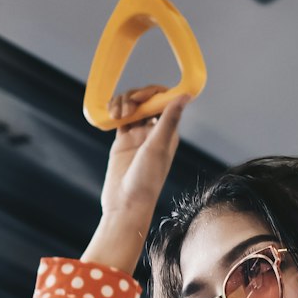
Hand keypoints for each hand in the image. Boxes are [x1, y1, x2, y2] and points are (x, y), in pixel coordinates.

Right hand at [101, 86, 191, 215]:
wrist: (126, 203)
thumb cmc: (146, 180)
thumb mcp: (158, 147)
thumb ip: (169, 120)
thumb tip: (186, 95)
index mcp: (168, 132)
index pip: (163, 101)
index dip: (152, 93)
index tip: (140, 98)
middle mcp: (154, 132)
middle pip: (145, 100)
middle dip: (134, 97)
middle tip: (127, 108)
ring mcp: (137, 135)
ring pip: (131, 106)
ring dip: (122, 103)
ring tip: (117, 115)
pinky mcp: (122, 140)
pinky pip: (119, 117)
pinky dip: (114, 110)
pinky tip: (110, 114)